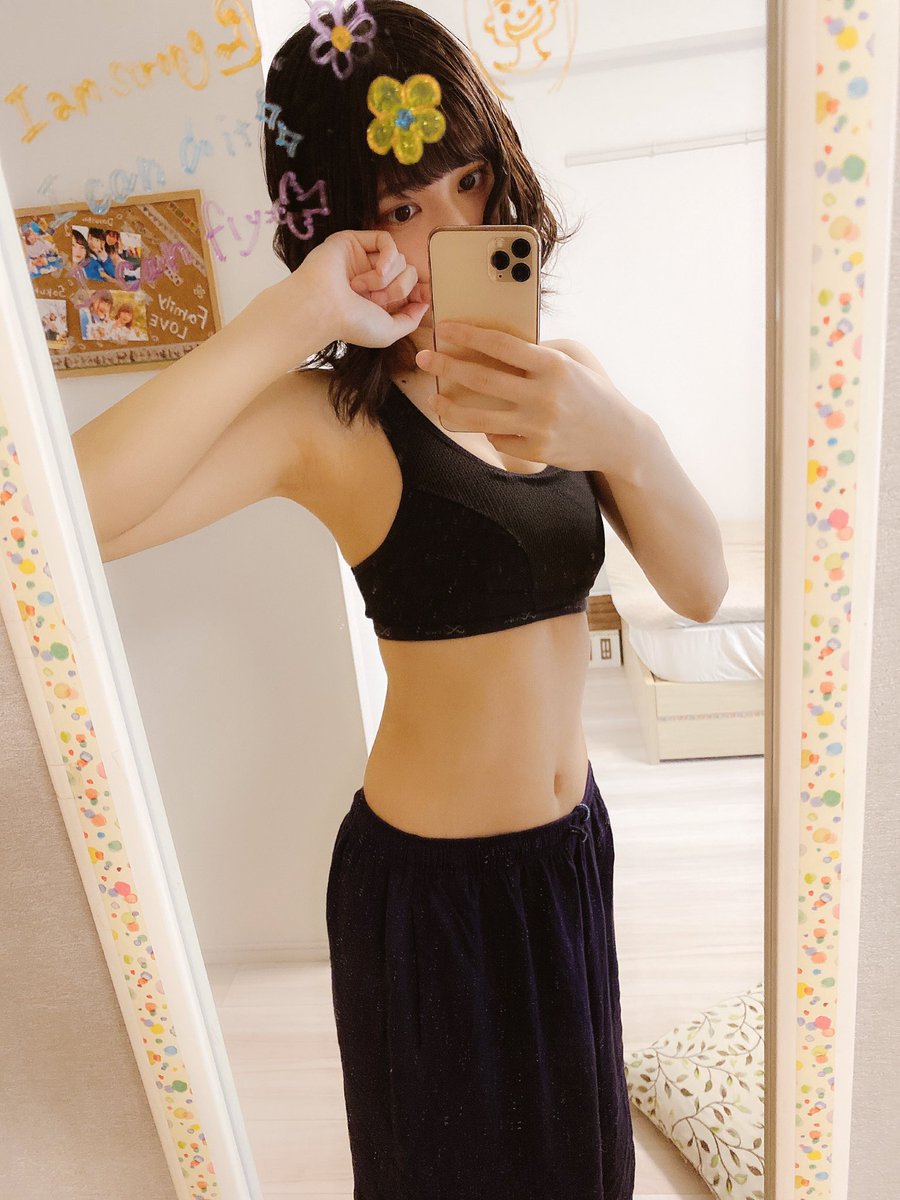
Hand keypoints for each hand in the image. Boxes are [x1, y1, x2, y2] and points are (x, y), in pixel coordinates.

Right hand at [291, 229, 429, 348]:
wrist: (322, 308)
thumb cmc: (351, 324)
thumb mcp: (388, 332)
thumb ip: (410, 320)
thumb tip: (425, 304)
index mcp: (378, 299)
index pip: (410, 287)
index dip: (420, 291)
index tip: (425, 297)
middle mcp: (371, 278)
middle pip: (408, 273)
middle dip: (398, 290)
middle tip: (376, 300)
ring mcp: (362, 259)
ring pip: (399, 259)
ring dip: (387, 279)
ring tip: (362, 289)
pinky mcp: (353, 241)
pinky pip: (386, 240)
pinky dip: (388, 257)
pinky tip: (376, 271)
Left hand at [414, 322, 637, 476]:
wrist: (620, 438)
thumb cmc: (594, 390)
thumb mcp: (575, 358)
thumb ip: (540, 350)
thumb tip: (495, 346)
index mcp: (553, 364)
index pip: (500, 345)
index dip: (467, 335)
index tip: (443, 328)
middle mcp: (543, 395)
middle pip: (481, 379)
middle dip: (446, 366)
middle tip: (424, 358)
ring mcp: (538, 426)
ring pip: (479, 417)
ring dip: (449, 407)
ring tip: (434, 398)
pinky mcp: (536, 451)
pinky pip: (498, 438)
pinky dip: (489, 430)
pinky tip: (484, 423)